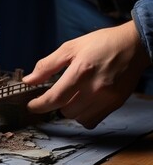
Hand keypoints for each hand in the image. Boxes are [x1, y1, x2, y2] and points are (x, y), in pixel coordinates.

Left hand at [23, 21, 149, 128]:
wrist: (135, 44)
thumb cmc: (102, 43)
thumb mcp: (70, 48)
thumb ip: (47, 66)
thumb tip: (28, 80)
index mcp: (81, 72)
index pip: (54, 98)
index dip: (39, 105)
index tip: (32, 106)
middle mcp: (94, 88)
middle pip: (64, 111)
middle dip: (57, 103)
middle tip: (60, 92)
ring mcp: (106, 98)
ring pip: (77, 118)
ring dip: (70, 109)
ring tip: (74, 95)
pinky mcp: (115, 104)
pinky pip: (92, 121)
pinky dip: (84, 115)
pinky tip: (85, 102)